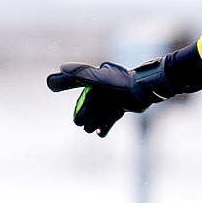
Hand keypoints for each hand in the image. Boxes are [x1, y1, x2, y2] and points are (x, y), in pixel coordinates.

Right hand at [47, 61, 161, 136]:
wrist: (145, 90)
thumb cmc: (122, 84)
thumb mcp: (100, 79)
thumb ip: (81, 74)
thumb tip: (62, 68)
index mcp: (96, 78)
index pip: (78, 83)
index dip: (67, 87)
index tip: (55, 90)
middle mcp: (103, 87)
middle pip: (89, 103)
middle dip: (84, 114)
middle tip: (80, 123)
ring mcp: (113, 97)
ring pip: (99, 112)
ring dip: (95, 122)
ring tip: (91, 129)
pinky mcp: (122, 106)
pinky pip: (111, 118)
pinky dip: (105, 126)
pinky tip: (101, 134)